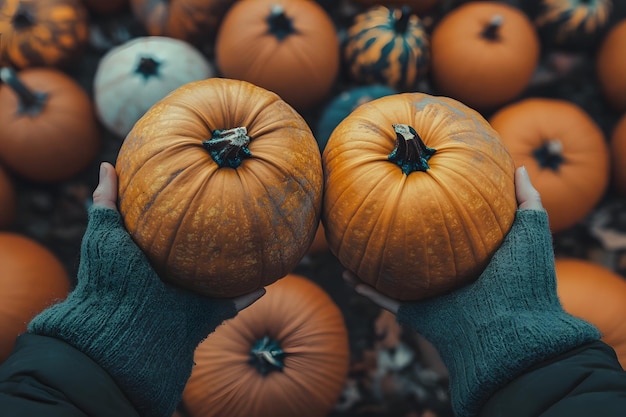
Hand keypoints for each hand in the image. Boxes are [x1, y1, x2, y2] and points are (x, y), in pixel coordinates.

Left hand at [93, 162, 264, 310]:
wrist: (122, 331)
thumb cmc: (110, 278)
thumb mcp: (103, 234)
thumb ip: (106, 202)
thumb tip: (108, 165)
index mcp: (148, 259)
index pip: (166, 231)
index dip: (179, 213)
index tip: (196, 188)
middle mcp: (169, 278)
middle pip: (196, 253)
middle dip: (212, 238)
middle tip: (231, 211)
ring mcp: (188, 298)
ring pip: (218, 279)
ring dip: (236, 266)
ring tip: (256, 243)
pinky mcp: (205, 315)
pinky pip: (234, 304)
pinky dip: (249, 295)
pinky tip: (266, 282)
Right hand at [342, 166, 598, 416]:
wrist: (512, 330)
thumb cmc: (525, 279)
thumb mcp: (532, 232)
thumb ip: (527, 200)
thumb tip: (518, 168)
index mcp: (474, 258)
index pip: (449, 228)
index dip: (435, 209)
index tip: (419, 186)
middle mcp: (450, 275)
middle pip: (416, 249)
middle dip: (400, 233)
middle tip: (382, 206)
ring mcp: (432, 294)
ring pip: (395, 274)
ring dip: (373, 261)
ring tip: (354, 240)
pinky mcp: (417, 311)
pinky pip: (384, 299)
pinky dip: (365, 288)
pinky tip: (347, 272)